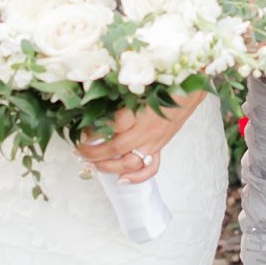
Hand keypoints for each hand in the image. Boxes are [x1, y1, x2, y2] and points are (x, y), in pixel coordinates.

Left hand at [75, 95, 201, 184]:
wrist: (188, 89)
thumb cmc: (164, 84)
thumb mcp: (137, 85)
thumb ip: (117, 96)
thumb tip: (95, 104)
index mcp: (140, 112)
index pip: (111, 125)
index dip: (92, 130)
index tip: (80, 130)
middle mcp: (146, 131)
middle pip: (115, 148)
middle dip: (92, 152)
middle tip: (77, 150)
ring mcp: (154, 142)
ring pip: (128, 163)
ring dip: (106, 166)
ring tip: (89, 164)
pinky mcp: (160, 147)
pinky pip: (150, 168)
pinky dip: (136, 177)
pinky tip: (121, 181)